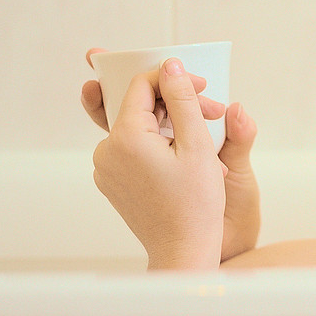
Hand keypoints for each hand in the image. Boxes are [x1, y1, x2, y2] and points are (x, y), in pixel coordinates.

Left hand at [91, 58, 225, 269]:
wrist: (183, 250)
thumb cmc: (195, 204)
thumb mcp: (197, 144)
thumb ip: (182, 99)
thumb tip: (170, 66)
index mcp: (125, 138)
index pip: (141, 85)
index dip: (174, 79)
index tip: (201, 88)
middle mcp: (106, 150)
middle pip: (139, 106)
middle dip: (175, 102)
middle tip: (209, 111)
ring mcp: (106, 168)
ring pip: (138, 127)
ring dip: (170, 124)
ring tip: (203, 139)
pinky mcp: (112, 180)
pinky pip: (133, 148)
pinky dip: (158, 143)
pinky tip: (185, 155)